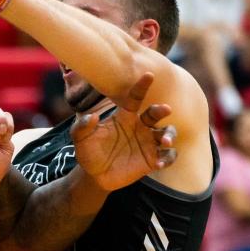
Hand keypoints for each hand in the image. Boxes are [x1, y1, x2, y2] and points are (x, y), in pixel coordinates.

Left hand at [71, 72, 175, 191]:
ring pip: (167, 133)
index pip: (135, 98)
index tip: (149, 75)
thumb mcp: (80, 138)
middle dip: (161, 110)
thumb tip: (92, 116)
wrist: (94, 175)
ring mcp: (148, 143)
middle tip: (165, 109)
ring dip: (169, 134)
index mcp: (125, 117)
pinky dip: (167, 158)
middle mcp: (140, 127)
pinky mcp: (152, 159)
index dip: (142, 86)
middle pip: (156, 113)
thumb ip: (82, 126)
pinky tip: (159, 162)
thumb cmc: (88, 152)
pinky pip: (167, 156)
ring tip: (164, 141)